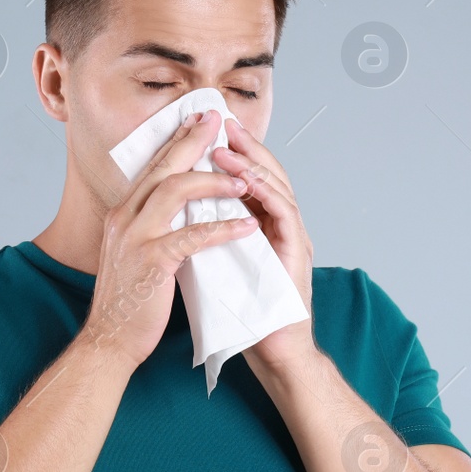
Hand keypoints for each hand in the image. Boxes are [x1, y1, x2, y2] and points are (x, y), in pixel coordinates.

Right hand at [82, 110, 261, 368]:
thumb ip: (154, 227)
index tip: (199, 121)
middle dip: (193, 141)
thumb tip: (181, 210)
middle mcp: (124, 218)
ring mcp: (135, 238)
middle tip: (219, 123)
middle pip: (162, 167)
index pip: (152, 166)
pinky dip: (223, 227)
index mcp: (122, 214)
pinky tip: (247, 225)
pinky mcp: (152, 262)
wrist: (109, 340)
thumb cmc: (130, 301)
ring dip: (214, 182)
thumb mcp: (135, 254)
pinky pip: (193, 236)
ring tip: (244, 180)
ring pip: (176, 191)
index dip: (177, 141)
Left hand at [212, 116, 317, 372]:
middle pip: (265, 172)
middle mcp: (279, 226)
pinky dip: (267, 194)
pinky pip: (285, 214)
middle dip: (243, 145)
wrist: (270, 351)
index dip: (227, 153)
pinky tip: (248, 181)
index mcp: (260, 225)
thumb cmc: (243, 313)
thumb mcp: (216, 265)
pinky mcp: (297, 254)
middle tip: (220, 121)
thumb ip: (205, 236)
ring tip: (225, 147)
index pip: (245, 179)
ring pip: (276, 186)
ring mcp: (292, 238)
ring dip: (250, 164)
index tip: (203, 131)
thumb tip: (173, 215)